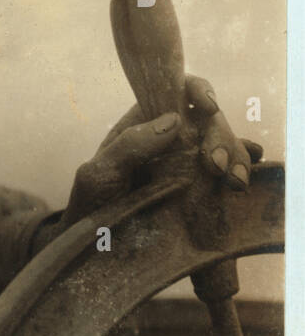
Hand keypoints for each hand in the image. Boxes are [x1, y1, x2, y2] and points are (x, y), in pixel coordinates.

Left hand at [57, 75, 263, 230]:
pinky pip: (230, 170)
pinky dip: (243, 169)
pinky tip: (243, 179)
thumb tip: (173, 120)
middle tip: (215, 165)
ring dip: (237, 157)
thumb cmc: (91, 204)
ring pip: (225, 144)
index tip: (208, 106)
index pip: (176, 92)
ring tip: (233, 182)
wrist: (96, 246)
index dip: (197, 90)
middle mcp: (171, 138)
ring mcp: (189, 161)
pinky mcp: (201, 185)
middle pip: (208, 119)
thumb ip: (129, 145)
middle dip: (220, 135)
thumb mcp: (99, 174)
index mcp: (144, 124)